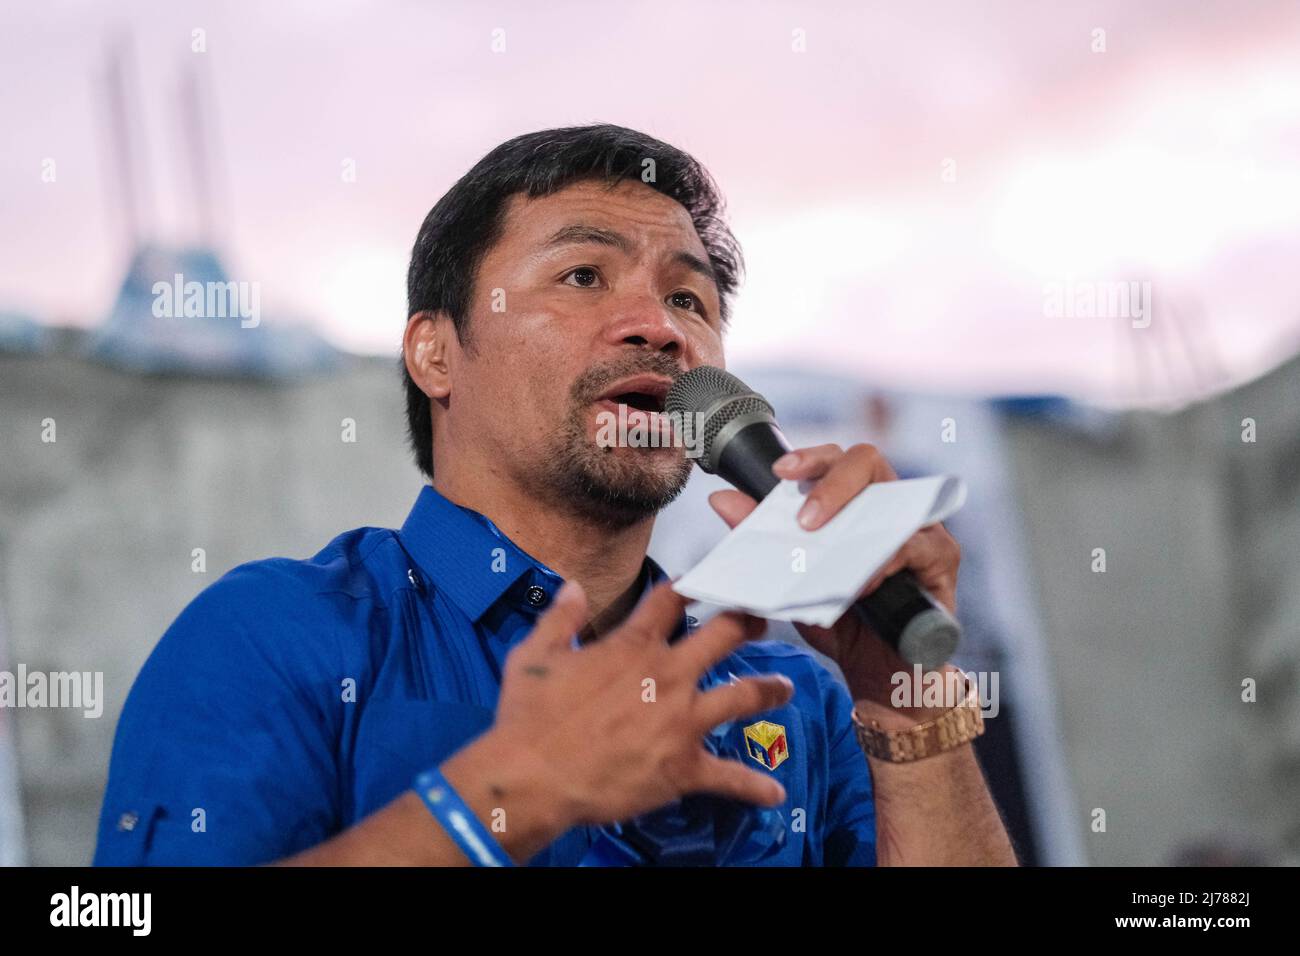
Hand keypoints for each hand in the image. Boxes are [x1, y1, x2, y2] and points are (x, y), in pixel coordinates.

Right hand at [486, 579, 794, 845]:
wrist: (532, 777)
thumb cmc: (529, 716)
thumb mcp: (534, 654)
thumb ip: (560, 617)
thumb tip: (572, 586)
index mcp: (633, 646)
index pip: (671, 600)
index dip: (688, 585)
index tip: (703, 579)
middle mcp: (669, 676)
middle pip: (725, 635)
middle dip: (747, 621)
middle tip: (761, 617)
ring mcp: (683, 721)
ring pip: (743, 695)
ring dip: (768, 689)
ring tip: (785, 687)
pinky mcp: (685, 766)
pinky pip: (730, 777)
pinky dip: (755, 787)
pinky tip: (775, 794)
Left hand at [707, 443, 961, 721]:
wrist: (878, 675)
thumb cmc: (840, 621)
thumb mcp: (793, 580)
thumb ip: (763, 539)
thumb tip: (722, 499)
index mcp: (855, 503)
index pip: (835, 460)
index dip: (810, 457)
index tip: (780, 470)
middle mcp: (890, 505)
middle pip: (868, 461)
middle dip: (831, 479)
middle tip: (803, 517)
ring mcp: (921, 527)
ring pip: (896, 497)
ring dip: (857, 516)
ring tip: (821, 539)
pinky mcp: (943, 559)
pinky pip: (915, 546)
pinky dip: (884, 560)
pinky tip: (862, 580)